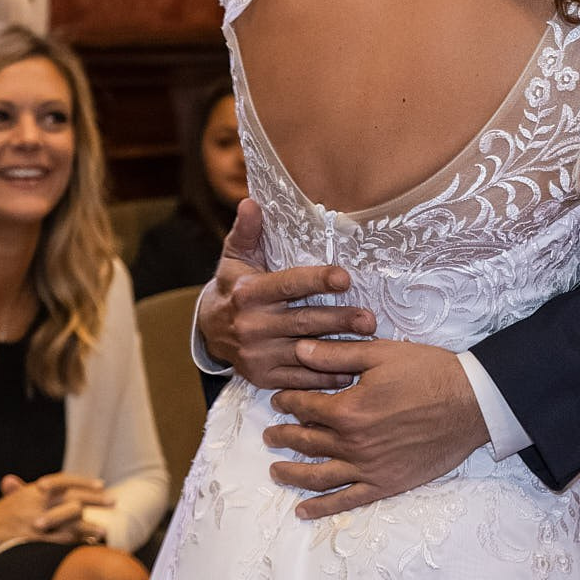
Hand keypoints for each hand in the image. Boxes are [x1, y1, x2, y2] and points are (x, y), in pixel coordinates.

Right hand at [0, 473, 111, 556]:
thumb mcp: (16, 498)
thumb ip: (34, 491)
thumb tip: (53, 487)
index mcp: (33, 489)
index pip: (64, 480)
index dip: (84, 482)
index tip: (101, 484)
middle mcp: (36, 501)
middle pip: (73, 497)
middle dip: (96, 499)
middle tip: (113, 501)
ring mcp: (34, 521)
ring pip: (69, 521)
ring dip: (89, 526)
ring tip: (105, 529)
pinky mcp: (30, 540)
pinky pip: (57, 542)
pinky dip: (73, 543)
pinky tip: (85, 546)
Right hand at [196, 200, 374, 388]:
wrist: (210, 330)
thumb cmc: (233, 285)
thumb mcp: (235, 256)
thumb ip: (247, 231)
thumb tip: (251, 201)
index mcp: (248, 292)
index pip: (288, 284)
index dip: (316, 280)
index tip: (344, 278)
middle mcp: (252, 324)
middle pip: (304, 321)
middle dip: (339, 320)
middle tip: (370, 318)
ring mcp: (258, 354)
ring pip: (305, 352)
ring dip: (339, 350)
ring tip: (370, 344)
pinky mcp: (263, 377)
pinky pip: (299, 378)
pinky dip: (324, 377)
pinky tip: (349, 371)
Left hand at [265, 339, 488, 518]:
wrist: (470, 403)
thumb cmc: (428, 373)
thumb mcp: (380, 354)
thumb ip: (336, 354)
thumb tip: (299, 349)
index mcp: (348, 409)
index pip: (305, 406)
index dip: (287, 401)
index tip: (278, 400)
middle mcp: (353, 443)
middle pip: (306, 442)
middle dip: (284, 437)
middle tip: (270, 435)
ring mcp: (368, 468)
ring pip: (318, 476)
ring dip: (292, 474)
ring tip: (276, 471)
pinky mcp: (386, 485)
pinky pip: (347, 501)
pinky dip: (322, 508)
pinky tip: (304, 511)